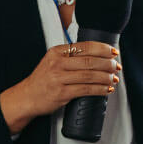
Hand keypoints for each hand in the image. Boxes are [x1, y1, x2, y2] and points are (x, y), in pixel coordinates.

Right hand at [0, 42, 121, 133]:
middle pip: (90, 61)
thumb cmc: (42, 80)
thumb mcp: (52, 61)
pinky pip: (86, 89)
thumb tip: (96, 56)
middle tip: (116, 66)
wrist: (26, 97)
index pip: (85, 46)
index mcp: (57, 52)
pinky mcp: (61, 93)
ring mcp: (59, 78)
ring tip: (114, 79)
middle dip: (108, 64)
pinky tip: (106, 89)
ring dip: (106, 77)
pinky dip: (99, 89)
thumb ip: (70, 57)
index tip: (113, 52)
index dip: (103, 49)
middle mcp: (57, 63)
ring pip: (90, 75)